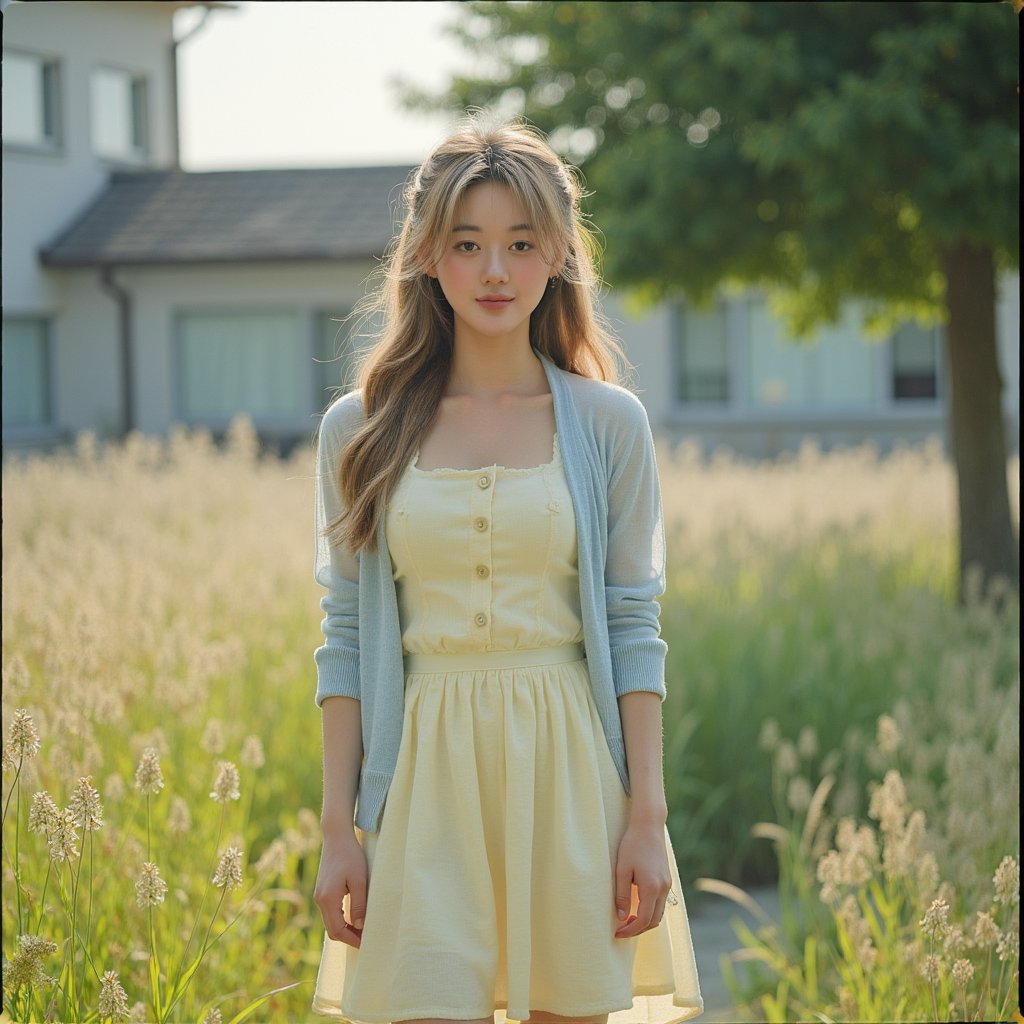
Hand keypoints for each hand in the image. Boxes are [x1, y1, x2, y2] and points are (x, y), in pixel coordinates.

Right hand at [313, 830, 367, 947]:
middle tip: (366, 939)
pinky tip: (354, 917)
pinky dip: (341, 920)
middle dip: (348, 937)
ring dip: (345, 929)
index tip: (366, 943)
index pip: (338, 930)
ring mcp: (319, 895)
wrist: (336, 837)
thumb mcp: (359, 880)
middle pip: (332, 930)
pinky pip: (330, 913)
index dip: (352, 939)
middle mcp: (320, 900)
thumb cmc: (350, 856)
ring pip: (330, 922)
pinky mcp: (322, 890)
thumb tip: (360, 925)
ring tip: (362, 931)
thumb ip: (359, 904)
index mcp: (328, 899)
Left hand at [613, 820, 671, 937]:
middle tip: (621, 929)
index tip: (617, 933)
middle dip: (638, 929)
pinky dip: (650, 910)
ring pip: (659, 913)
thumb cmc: (632, 844)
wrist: (648, 825)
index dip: (630, 930)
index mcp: (652, 887)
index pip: (644, 920)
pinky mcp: (667, 879)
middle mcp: (663, 888)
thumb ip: (622, 895)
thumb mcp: (622, 869)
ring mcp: (667, 884)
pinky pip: (660, 902)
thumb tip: (622, 917)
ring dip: (645, 920)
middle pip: (654, 920)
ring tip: (627, 919)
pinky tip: (636, 905)